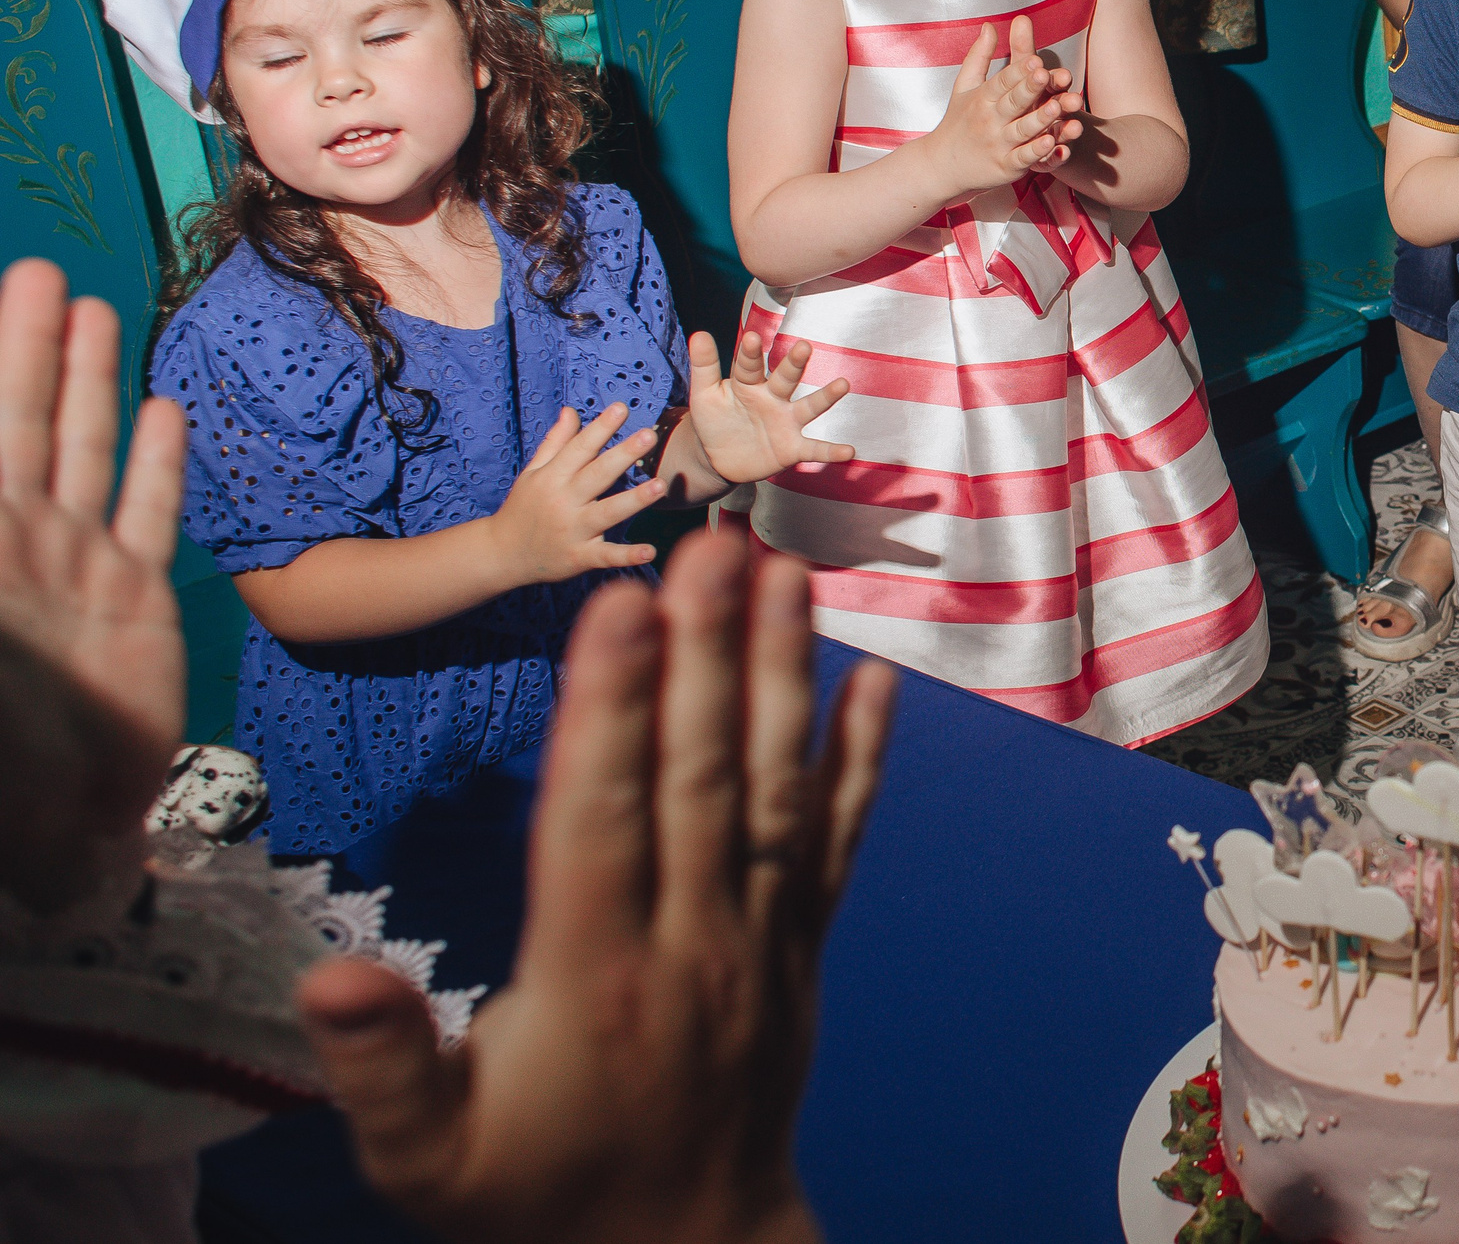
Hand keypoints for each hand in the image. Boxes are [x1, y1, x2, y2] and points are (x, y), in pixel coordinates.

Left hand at [0, 259, 185, 911]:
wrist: (57, 835)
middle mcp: (14, 545)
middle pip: (19, 422)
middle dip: (22, 348)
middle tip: (36, 273)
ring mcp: (76, 568)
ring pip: (81, 450)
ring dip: (83, 379)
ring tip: (87, 309)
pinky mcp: (136, 598)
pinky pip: (147, 512)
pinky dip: (153, 461)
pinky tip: (158, 409)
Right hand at [297, 531, 899, 1243]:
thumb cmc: (538, 1199)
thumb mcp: (430, 1160)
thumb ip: (383, 1066)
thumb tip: (324, 978)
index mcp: (595, 973)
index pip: (604, 815)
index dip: (613, 706)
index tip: (618, 603)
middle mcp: (691, 937)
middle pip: (703, 775)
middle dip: (705, 651)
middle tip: (711, 541)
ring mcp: (760, 936)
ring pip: (780, 788)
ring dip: (782, 674)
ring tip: (782, 570)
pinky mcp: (803, 946)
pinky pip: (840, 841)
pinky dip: (861, 760)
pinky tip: (873, 681)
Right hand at [487, 404, 666, 581]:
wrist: (502, 554)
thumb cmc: (523, 507)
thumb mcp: (533, 472)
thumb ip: (555, 442)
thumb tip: (571, 410)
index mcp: (552, 478)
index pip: (580, 448)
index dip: (600, 427)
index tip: (622, 407)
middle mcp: (563, 501)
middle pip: (597, 475)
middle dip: (623, 455)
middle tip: (649, 436)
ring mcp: (572, 530)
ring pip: (607, 512)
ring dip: (634, 500)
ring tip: (660, 485)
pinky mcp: (579, 558)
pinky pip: (606, 556)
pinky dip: (627, 556)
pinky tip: (649, 551)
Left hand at [682, 331, 855, 486]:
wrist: (717, 457)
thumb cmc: (713, 420)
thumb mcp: (704, 394)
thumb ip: (704, 366)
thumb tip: (699, 334)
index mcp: (748, 383)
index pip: (749, 366)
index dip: (751, 354)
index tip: (753, 338)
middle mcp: (772, 398)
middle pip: (785, 378)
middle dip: (794, 364)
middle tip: (804, 347)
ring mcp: (785, 422)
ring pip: (808, 407)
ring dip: (826, 397)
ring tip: (843, 384)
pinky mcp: (792, 448)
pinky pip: (814, 449)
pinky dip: (831, 452)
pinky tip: (849, 451)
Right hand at [923, 15, 1082, 197]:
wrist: (941, 164)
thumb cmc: (958, 120)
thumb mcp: (965, 85)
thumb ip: (980, 55)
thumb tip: (989, 24)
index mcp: (983, 97)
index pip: (1002, 81)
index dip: (1019, 71)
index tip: (1035, 60)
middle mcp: (990, 119)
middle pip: (1013, 101)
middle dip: (1029, 88)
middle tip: (1045, 75)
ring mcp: (998, 144)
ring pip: (1023, 129)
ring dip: (1040, 118)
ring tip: (1056, 107)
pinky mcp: (1006, 166)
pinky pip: (1024, 158)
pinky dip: (1037, 152)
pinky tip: (1052, 143)